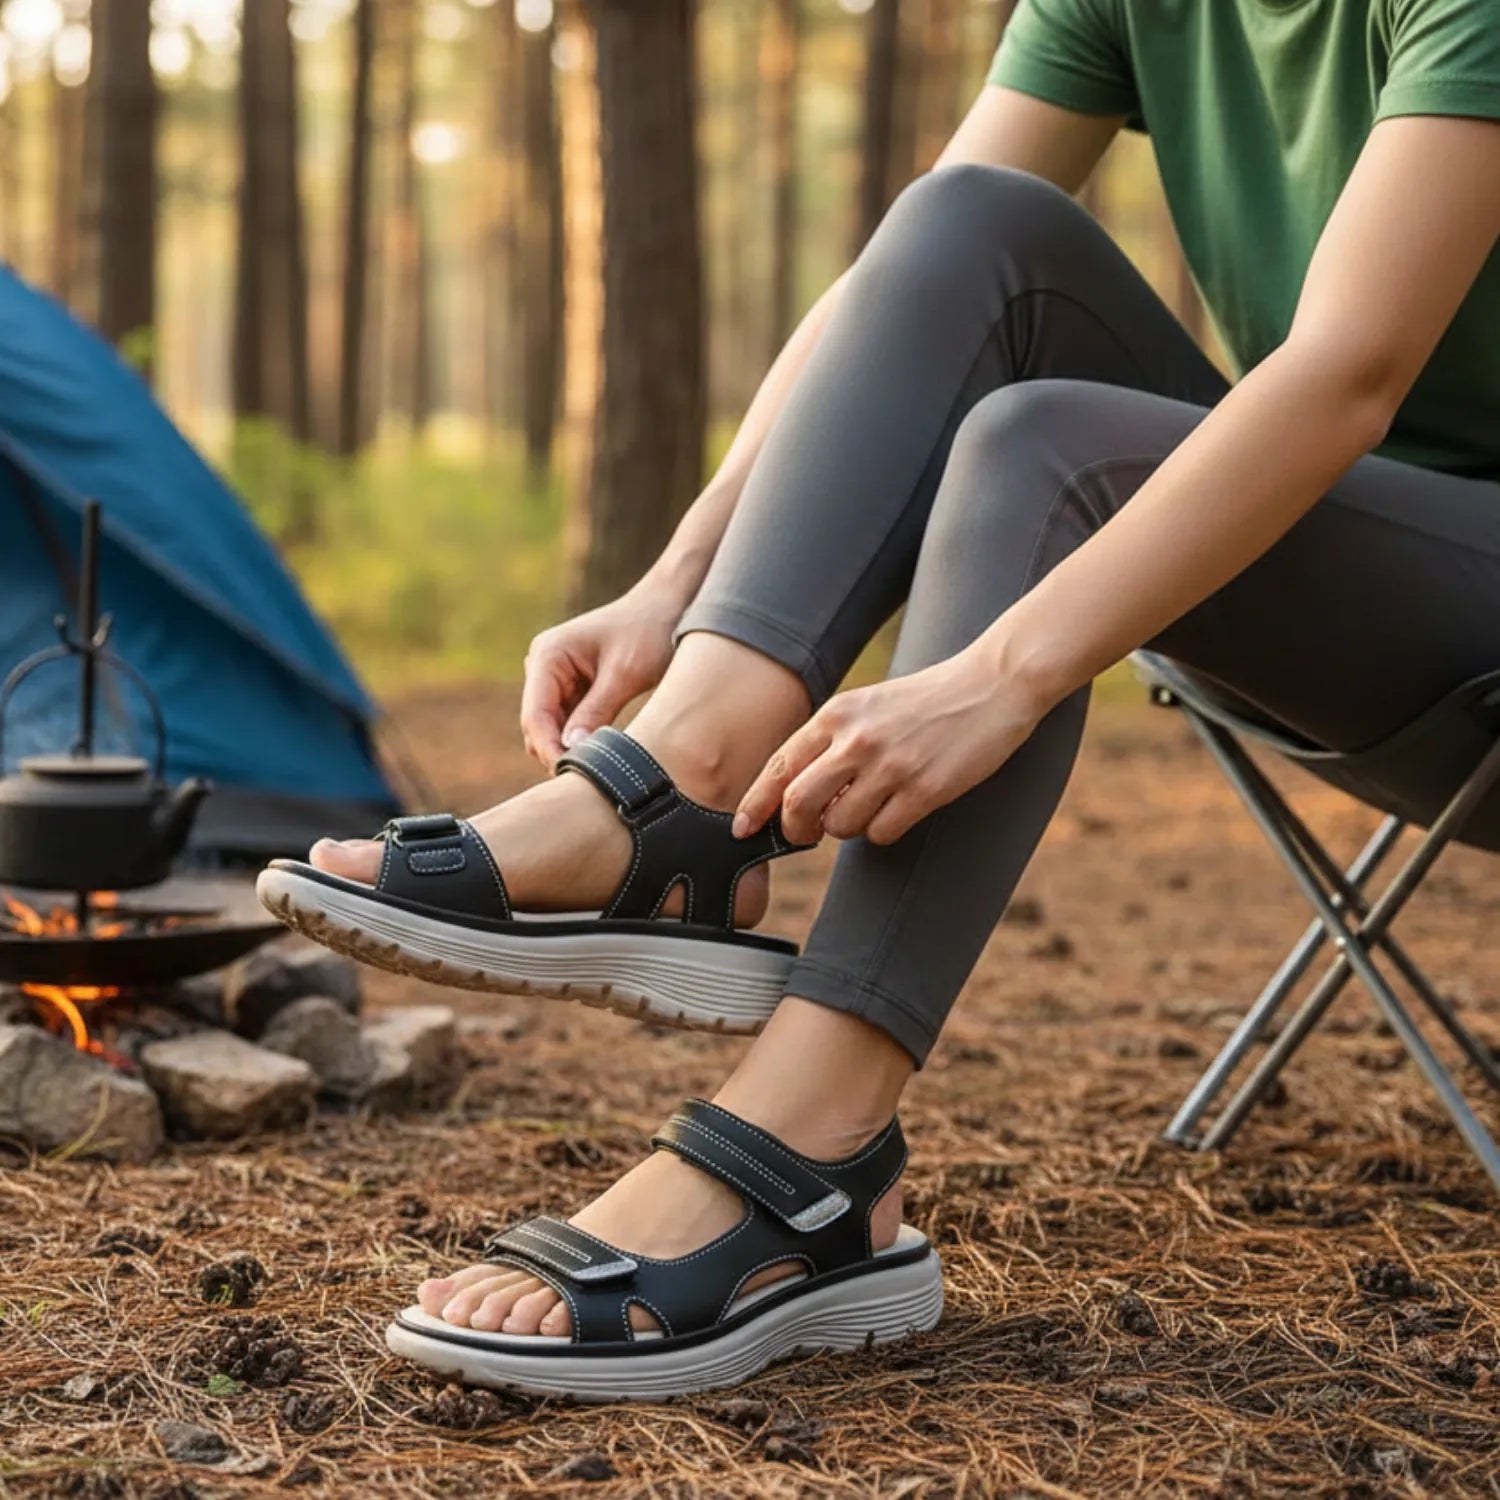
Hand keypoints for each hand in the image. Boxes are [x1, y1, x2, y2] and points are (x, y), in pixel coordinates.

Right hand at [520, 588, 681, 768]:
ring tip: (598, 771)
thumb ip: (596, 711)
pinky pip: (566, 723)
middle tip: (588, 782)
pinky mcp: (572, 688)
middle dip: (556, 752)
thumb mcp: (624, 674)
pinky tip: (602, 756)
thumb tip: (572, 750)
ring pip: (550, 729)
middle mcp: (543, 666)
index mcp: (549, 656)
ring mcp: (555, 678)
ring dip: (567, 748)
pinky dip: (579, 739)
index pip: (536, 714)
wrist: (667, 608)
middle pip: (538, 726)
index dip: (549, 748)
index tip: (570, 775)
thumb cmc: (648, 632)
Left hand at [734, 646, 1048, 845]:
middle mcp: (857, 740)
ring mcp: (890, 766)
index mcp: (837, 715)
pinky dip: (883, 832)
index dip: (756, 803)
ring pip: (839, 826)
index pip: (780, 766)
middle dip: (796, 828)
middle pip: (798, 804)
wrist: (993, 685)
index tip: (743, 827)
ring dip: (848, 828)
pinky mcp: (924, 790)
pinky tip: (900, 809)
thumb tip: (796, 793)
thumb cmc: (927, 700)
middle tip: (806, 833)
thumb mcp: (868, 705)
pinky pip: (881, 834)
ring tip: (870, 806)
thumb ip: (832, 742)